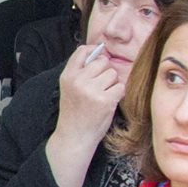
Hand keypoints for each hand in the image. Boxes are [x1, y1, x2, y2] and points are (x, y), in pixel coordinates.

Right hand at [43, 50, 126, 186]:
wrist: (74, 136)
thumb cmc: (75, 111)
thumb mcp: (69, 88)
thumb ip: (80, 71)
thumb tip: (101, 52)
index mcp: (67, 76)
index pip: (82, 50)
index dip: (94, 52)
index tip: (97, 60)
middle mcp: (78, 80)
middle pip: (103, 62)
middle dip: (105, 72)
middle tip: (98, 87)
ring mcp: (92, 90)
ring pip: (113, 74)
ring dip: (112, 84)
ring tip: (102, 96)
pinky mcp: (105, 100)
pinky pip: (120, 87)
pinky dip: (118, 95)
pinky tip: (108, 103)